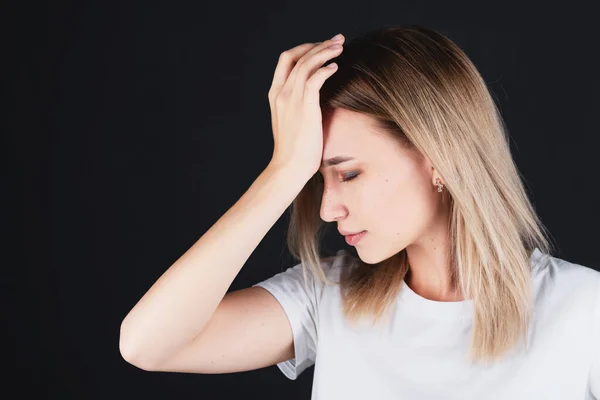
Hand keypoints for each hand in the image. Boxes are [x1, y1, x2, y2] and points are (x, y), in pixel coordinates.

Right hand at [268, 34, 344, 175]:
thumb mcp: (293, 122)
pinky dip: (325, 69)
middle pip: (297, 56)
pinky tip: (336, 67)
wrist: (289, 168)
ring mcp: (291, 99)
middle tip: (337, 40)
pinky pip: (315, 78)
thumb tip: (317, 97)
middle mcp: (281, 93)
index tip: (322, 47)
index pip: (286, 59)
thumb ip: (299, 106)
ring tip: (341, 48)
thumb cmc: (295, 151)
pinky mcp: (304, 107)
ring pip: (307, 63)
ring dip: (325, 52)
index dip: (304, 48)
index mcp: (275, 95)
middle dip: (318, 44)